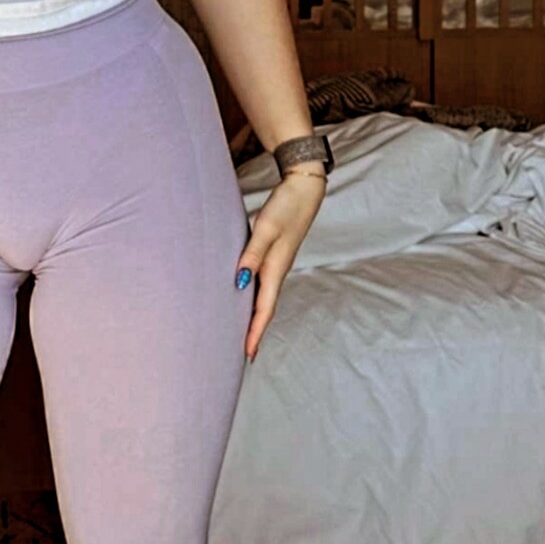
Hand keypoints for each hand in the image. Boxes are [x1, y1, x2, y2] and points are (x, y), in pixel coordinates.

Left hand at [236, 170, 325, 362]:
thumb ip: (252, 254)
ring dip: (254, 317)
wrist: (304, 189)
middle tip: (243, 354)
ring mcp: (276, 264)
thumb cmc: (286, 206)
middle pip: (264, 309)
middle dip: (255, 332)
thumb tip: (239, 282)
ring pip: (263, 298)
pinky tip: (245, 298)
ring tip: (242, 334)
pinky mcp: (274, 255)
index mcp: (276, 268)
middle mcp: (277, 270)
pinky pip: (262, 285)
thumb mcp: (266, 228)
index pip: (264, 309)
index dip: (255, 332)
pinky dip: (254, 298)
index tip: (247, 354)